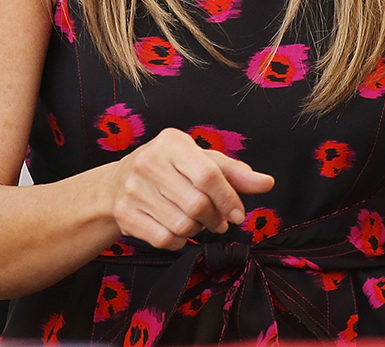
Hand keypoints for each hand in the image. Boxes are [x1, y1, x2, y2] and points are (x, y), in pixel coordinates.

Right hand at [108, 128, 273, 250]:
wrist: (117, 184)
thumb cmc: (170, 169)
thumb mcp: (201, 162)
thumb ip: (234, 173)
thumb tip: (267, 183)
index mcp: (171, 142)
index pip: (208, 175)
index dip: (229, 198)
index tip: (239, 214)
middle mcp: (148, 162)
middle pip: (196, 203)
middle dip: (216, 218)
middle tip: (221, 222)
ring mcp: (133, 189)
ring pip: (181, 224)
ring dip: (198, 230)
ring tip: (199, 223)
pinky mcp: (124, 214)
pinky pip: (163, 239)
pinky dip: (178, 241)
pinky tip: (178, 231)